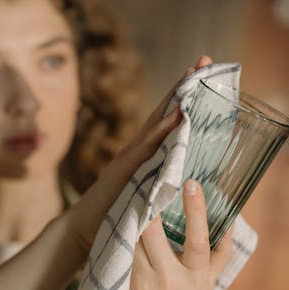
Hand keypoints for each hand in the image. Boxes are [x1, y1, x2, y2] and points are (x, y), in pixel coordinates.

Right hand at [69, 55, 212, 253]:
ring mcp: (131, 156)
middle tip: (205, 58)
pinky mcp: (125, 169)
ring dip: (177, 96)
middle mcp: (139, 149)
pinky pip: (148, 146)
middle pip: (165, 110)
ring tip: (195, 72)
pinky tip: (179, 113)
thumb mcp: (148, 198)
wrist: (83, 230)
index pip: (171, 120)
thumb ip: (163, 186)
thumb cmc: (114, 218)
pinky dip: (164, 128)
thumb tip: (189, 184)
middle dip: (186, 85)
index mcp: (148, 155)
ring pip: (157, 120)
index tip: (205, 74)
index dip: (187, 97)